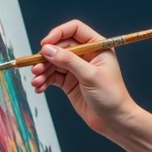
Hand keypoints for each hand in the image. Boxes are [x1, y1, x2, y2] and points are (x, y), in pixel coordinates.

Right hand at [30, 19, 134, 137]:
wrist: (114, 121)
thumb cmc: (111, 96)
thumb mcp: (90, 75)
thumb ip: (68, 61)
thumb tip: (48, 49)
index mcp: (97, 46)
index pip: (74, 30)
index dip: (58, 34)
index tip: (45, 44)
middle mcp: (86, 55)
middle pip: (60, 47)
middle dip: (46, 57)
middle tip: (36, 68)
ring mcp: (77, 69)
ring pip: (54, 62)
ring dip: (42, 71)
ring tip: (37, 81)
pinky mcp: (70, 82)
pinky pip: (53, 76)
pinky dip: (45, 80)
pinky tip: (39, 87)